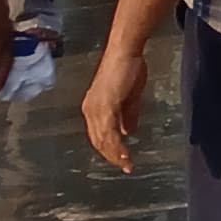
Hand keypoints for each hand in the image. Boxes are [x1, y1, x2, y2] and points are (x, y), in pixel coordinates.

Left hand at [83, 48, 151, 172]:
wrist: (125, 52)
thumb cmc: (128, 69)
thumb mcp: (130, 96)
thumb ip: (128, 114)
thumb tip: (129, 131)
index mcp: (94, 108)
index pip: (99, 135)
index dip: (110, 148)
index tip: (122, 160)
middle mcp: (91, 111)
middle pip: (99, 140)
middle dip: (112, 156)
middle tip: (126, 167)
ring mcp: (97, 109)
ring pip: (104, 139)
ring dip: (115, 154)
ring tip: (127, 165)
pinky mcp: (106, 106)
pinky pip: (110, 131)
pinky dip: (117, 145)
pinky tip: (124, 153)